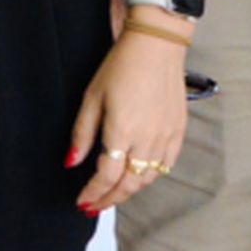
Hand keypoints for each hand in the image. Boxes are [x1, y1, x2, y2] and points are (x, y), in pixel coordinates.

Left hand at [66, 24, 191, 215]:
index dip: (93, 194)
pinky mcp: (178, 131)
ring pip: (148, 177)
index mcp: (123, 131)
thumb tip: (71, 161)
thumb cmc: (123, 65)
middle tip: (94, 206)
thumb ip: (82, 134)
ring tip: (113, 194)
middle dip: (110, 199)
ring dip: (129, 190)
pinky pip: (166, 164)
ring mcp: (166, 136)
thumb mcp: (92, 98)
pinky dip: (151, 175)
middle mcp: (147, 139)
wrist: (157, 45)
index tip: (82, 201)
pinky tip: (139, 176)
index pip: (106, 177)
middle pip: (129, 184)